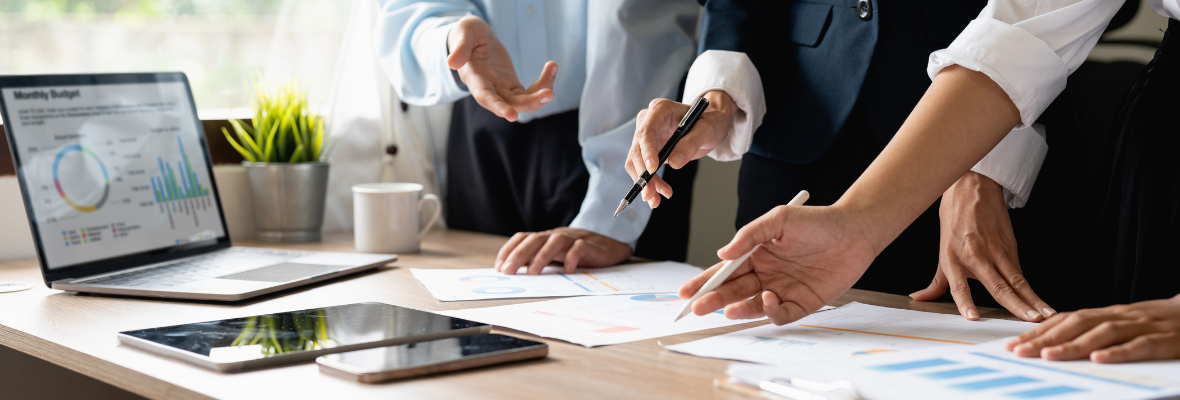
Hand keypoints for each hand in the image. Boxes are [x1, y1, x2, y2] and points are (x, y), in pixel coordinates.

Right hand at [447, 15, 556, 121]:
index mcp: (473, 78)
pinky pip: (530, 92)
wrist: (474, 39)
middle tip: (549, 94)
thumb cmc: (467, 34)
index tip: (512, 116)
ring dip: (540, 94)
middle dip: (530, 103)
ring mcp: (501, 89)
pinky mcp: (512, 86)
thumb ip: (460, 47)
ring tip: (552, 69)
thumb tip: (452, 62)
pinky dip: (543, 83)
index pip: (485, 96)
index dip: (498, 106)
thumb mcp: (463, 33)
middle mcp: (488, 89)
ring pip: (522, 101)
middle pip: (509, 104)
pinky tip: (551, 67)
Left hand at [494, 227, 631, 274]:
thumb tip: (512, 271)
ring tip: (534, 272)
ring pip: (555, 241)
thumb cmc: (577, 253)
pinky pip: (580, 248)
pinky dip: (572, 258)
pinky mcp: (590, 245)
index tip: (499, 266)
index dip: (509, 250)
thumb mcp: (555, 256)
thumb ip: (536, 260)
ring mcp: (574, 239)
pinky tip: (567, 271)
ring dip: (542, 256)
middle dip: (519, 254)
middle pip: (535, 239)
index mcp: (546, 238)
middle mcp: (557, 235)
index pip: (523, 238)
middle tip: (508, 271)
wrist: (609, 246)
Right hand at [626, 90, 735, 208]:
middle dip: (643, 174)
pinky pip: (643, 169)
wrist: (710, 124)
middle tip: (650, 194)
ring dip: (644, 183)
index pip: (646, 131)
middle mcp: (648, 121)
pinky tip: (658, 194)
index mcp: (660, 109)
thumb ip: (691, 143)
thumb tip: (675, 162)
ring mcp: (647, 137)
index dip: (646, 151)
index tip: (652, 170)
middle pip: (637, 150)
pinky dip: (649, 183)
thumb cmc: (710, 120)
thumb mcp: (707, 129)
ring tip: (656, 199)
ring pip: (636, 162)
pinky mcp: (648, 150)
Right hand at [676, 204, 877, 324]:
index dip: (704, 282)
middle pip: (733, 291)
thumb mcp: (778, 219)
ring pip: (752, 306)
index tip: (686, 292)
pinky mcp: (803, 303)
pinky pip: (781, 314)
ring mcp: (783, 290)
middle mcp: (766, 274)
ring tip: (727, 309)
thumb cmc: (817, 221)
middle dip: (713, 299)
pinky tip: (766, 299)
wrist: (855, 231)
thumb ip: (748, 235)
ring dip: (738, 309)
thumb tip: (722, 254)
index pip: (724, 272)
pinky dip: (769, 311)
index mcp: (756, 255)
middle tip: (698, 307)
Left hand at [911, 171, 1052, 321]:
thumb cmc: (955, 219)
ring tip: (1043, 315)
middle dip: (1015, 305)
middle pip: (997, 285)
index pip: (958, 285)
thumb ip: (936, 281)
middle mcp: (975, 257)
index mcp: (953, 260)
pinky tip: (1040, 302)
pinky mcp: (1010, 246)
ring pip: (1016, 280)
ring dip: (1031, 300)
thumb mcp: (941, 251)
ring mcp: (995, 251)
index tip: (973, 317)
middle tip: (1029, 321)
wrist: (972, 188)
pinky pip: (1020, 272)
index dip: (965, 302)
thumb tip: (919, 298)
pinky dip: (1031, 289)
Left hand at [1005, 295, 1179, 362]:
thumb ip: (1094, 333)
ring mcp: (1142, 326)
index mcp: (1107, 314)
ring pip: (1102, 332)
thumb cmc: (1158, 324)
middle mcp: (1120, 316)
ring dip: (1073, 344)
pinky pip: (1138, 345)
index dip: (1038, 331)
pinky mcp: (1164, 339)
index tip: (1013, 344)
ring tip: (1048, 356)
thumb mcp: (1123, 326)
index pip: (1065, 320)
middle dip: (1045, 338)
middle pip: (1076, 324)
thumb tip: (1055, 345)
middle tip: (1019, 351)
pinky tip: (1098, 359)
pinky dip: (1118, 352)